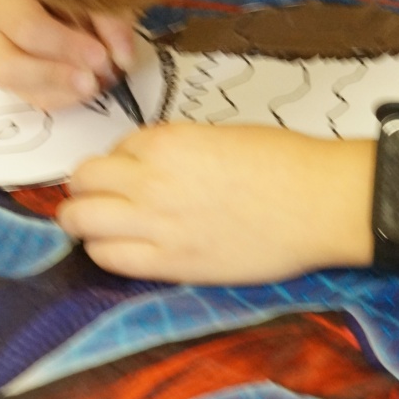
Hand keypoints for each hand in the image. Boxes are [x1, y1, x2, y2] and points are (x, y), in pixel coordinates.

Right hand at [0, 0, 136, 109]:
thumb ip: (110, 19)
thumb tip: (122, 57)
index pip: (26, 27)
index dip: (64, 45)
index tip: (101, 56)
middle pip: (9, 67)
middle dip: (57, 76)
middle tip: (94, 79)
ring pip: (21, 90)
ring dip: (64, 90)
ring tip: (97, 81)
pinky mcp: (18, 83)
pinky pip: (37, 100)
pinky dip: (68, 97)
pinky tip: (89, 85)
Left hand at [57, 124, 375, 283]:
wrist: (317, 203)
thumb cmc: (283, 161)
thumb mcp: (220, 136)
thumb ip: (179, 148)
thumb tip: (158, 162)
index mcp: (165, 142)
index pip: (114, 148)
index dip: (120, 159)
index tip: (131, 169)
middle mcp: (149, 180)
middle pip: (83, 180)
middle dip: (85, 186)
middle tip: (98, 195)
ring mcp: (155, 224)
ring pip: (81, 220)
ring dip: (82, 219)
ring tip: (95, 224)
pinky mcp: (170, 263)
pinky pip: (108, 258)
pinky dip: (103, 251)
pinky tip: (117, 248)